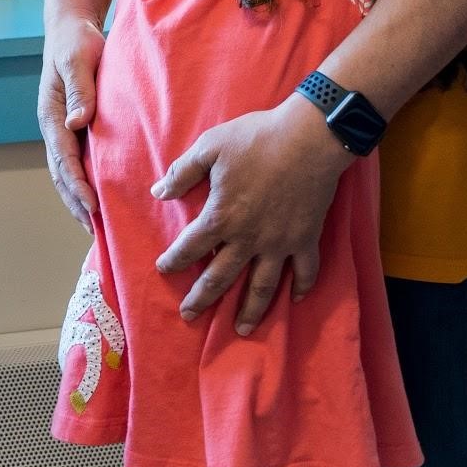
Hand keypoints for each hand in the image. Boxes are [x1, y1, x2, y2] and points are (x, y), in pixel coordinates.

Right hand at [39, 13, 104, 220]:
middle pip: (62, 174)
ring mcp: (65, 130)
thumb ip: (79, 90)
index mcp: (51, 114)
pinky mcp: (78, 129)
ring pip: (68, 172)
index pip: (63, 157)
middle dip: (76, 203)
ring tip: (97, 227)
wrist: (72, 29)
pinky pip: (82, 161)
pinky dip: (88, 184)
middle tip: (95, 230)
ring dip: (79, 199)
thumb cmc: (76, 42)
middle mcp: (55, 127)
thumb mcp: (78, 59)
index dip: (77, 183)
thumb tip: (78, 122)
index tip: (92, 206)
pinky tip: (103, 199)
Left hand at [152, 96, 349, 332]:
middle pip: (221, 276)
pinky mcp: (306, 238)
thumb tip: (158, 192)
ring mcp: (280, 242)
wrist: (308, 138)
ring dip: (251, 310)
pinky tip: (296, 299)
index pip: (190, 247)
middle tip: (188, 315)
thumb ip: (182, 172)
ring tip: (241, 329)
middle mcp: (249, 238)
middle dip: (202, 298)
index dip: (174, 260)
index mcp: (222, 217)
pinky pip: (305, 270)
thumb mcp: (210, 147)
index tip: (163, 269)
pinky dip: (302, 286)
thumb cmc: (256, 138)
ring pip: (263, 286)